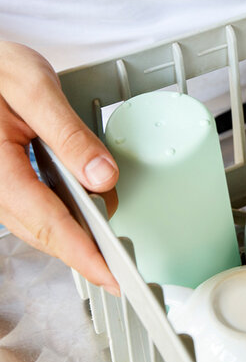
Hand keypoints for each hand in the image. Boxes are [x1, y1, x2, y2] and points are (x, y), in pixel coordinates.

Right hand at [0, 41, 119, 293]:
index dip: (79, 251)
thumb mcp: (33, 88)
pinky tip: (82, 218)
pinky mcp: (2, 177)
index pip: (43, 218)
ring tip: (106, 249)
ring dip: (70, 239)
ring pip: (34, 222)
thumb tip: (102, 177)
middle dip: (80, 254)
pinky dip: (59, 218)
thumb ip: (67, 133)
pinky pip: (30, 207)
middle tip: (118, 271)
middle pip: (38, 229)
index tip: (109, 273)